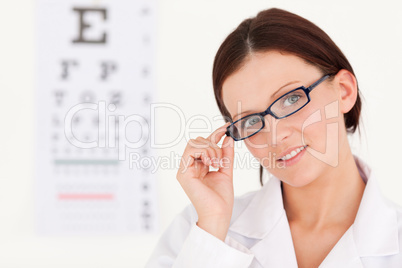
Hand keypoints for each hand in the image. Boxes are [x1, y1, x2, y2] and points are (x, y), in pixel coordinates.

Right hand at [176, 122, 234, 240]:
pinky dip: (205, 153)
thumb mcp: (226, 170)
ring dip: (210, 149)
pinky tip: (212, 164)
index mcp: (198, 166)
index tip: (226, 128)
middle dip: (213, 145)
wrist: (219, 214)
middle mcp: (189, 166)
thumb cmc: (221, 198)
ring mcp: (184, 170)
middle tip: (222, 161)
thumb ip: (226, 154)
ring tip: (217, 163)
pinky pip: (191, 151)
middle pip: (198, 140)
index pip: (203, 143)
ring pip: (194, 143)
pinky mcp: (183, 173)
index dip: (215, 134)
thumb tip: (227, 137)